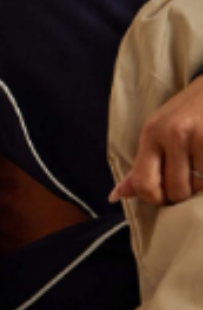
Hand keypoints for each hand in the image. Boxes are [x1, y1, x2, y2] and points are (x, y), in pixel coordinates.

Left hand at [109, 76, 202, 206]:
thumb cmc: (189, 111)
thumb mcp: (159, 131)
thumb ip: (141, 166)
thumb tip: (116, 196)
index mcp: (151, 133)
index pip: (144, 182)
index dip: (155, 198)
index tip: (164, 197)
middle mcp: (172, 134)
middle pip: (174, 189)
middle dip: (182, 195)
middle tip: (189, 182)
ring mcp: (198, 136)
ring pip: (198, 187)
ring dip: (202, 188)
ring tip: (202, 169)